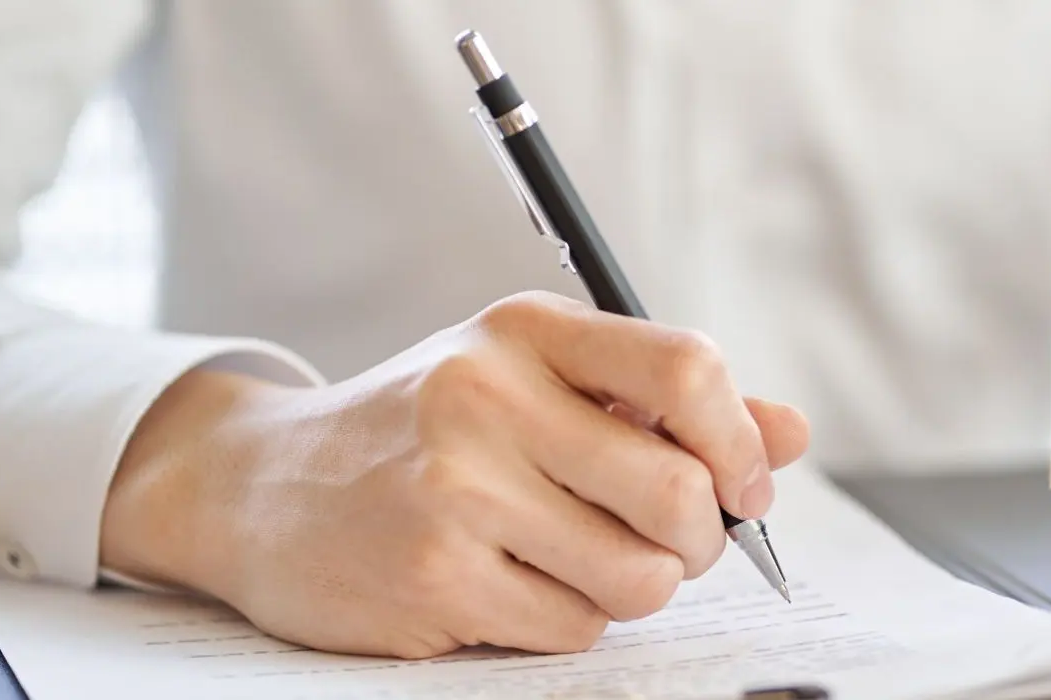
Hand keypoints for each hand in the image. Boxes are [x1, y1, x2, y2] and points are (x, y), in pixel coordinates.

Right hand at [99, 291, 810, 657]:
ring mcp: (455, 491)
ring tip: (587, 562)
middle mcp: (488, 398)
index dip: (741, 441)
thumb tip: (791, 434)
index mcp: (526, 333)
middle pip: (678, 491)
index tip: (746, 485)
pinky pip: (575, 627)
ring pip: (638, 576)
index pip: (687, 367)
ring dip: (638, 587)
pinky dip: (572, 620)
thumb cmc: (428, 430)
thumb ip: (667, 403)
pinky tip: (520, 585)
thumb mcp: (536, 380)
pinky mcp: (433, 579)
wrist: (260, 488)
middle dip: (701, 539)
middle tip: (675, 543)